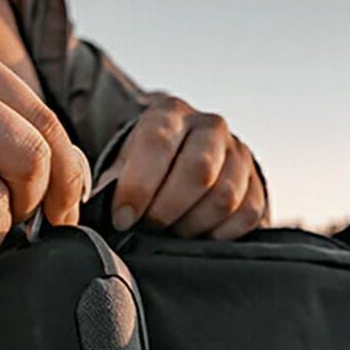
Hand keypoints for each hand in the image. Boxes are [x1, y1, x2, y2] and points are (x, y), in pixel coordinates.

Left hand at [94, 98, 268, 238]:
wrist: (182, 169)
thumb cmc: (144, 173)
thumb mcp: (122, 169)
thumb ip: (109, 188)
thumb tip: (92, 214)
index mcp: (169, 114)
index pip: (157, 143)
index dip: (139, 185)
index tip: (124, 218)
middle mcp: (209, 126)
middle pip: (198, 171)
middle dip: (168, 209)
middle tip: (150, 228)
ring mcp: (238, 154)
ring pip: (224, 196)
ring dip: (193, 224)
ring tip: (172, 232)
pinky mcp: (257, 184)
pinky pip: (246, 214)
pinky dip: (220, 233)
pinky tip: (198, 235)